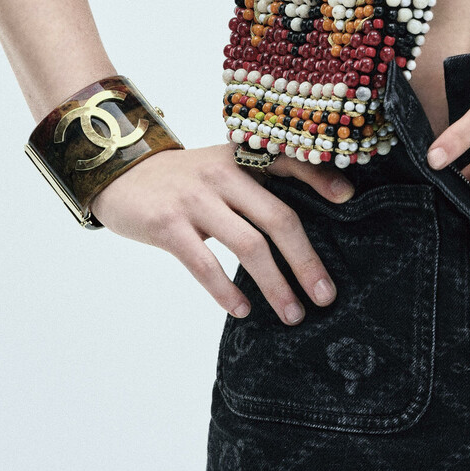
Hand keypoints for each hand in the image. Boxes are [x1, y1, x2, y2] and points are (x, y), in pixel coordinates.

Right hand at [90, 142, 352, 322]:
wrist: (121, 172)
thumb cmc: (184, 179)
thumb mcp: (223, 167)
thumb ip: (258, 185)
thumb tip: (306, 223)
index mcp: (242, 157)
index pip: (289, 162)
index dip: (320, 177)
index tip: (349, 200)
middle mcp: (224, 174)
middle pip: (278, 218)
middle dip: (305, 260)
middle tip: (326, 295)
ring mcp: (196, 199)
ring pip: (247, 245)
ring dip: (275, 284)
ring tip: (293, 314)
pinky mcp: (168, 224)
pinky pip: (205, 263)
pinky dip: (226, 289)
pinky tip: (242, 310)